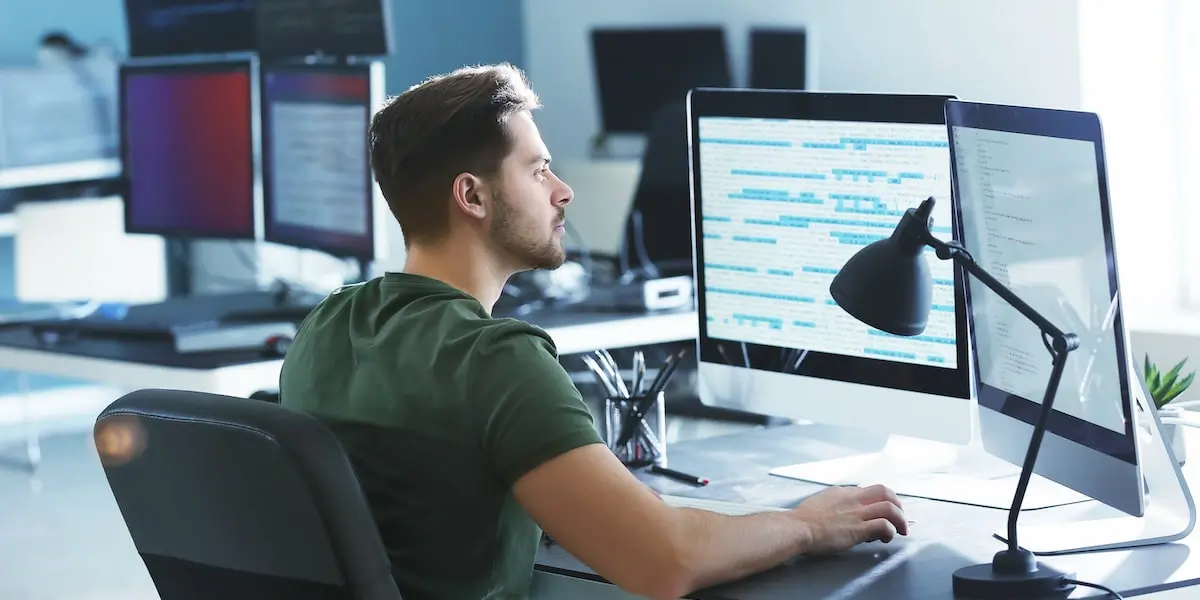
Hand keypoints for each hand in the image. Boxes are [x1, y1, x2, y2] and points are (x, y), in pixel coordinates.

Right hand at [789, 484, 908, 555]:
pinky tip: (886, 538)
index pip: (870, 490)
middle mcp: (853, 499)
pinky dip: (890, 531)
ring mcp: (857, 513)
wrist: (798, 528)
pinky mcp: (858, 529)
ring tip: (901, 529)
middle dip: (897, 504)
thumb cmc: (803, 520)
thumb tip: (838, 509)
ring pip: (890, 508)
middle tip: (900, 517)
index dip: (881, 500)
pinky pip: (884, 525)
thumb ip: (833, 502)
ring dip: (900, 519)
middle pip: (885, 492)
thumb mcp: (819, 501)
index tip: (883, 510)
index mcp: (843, 492)